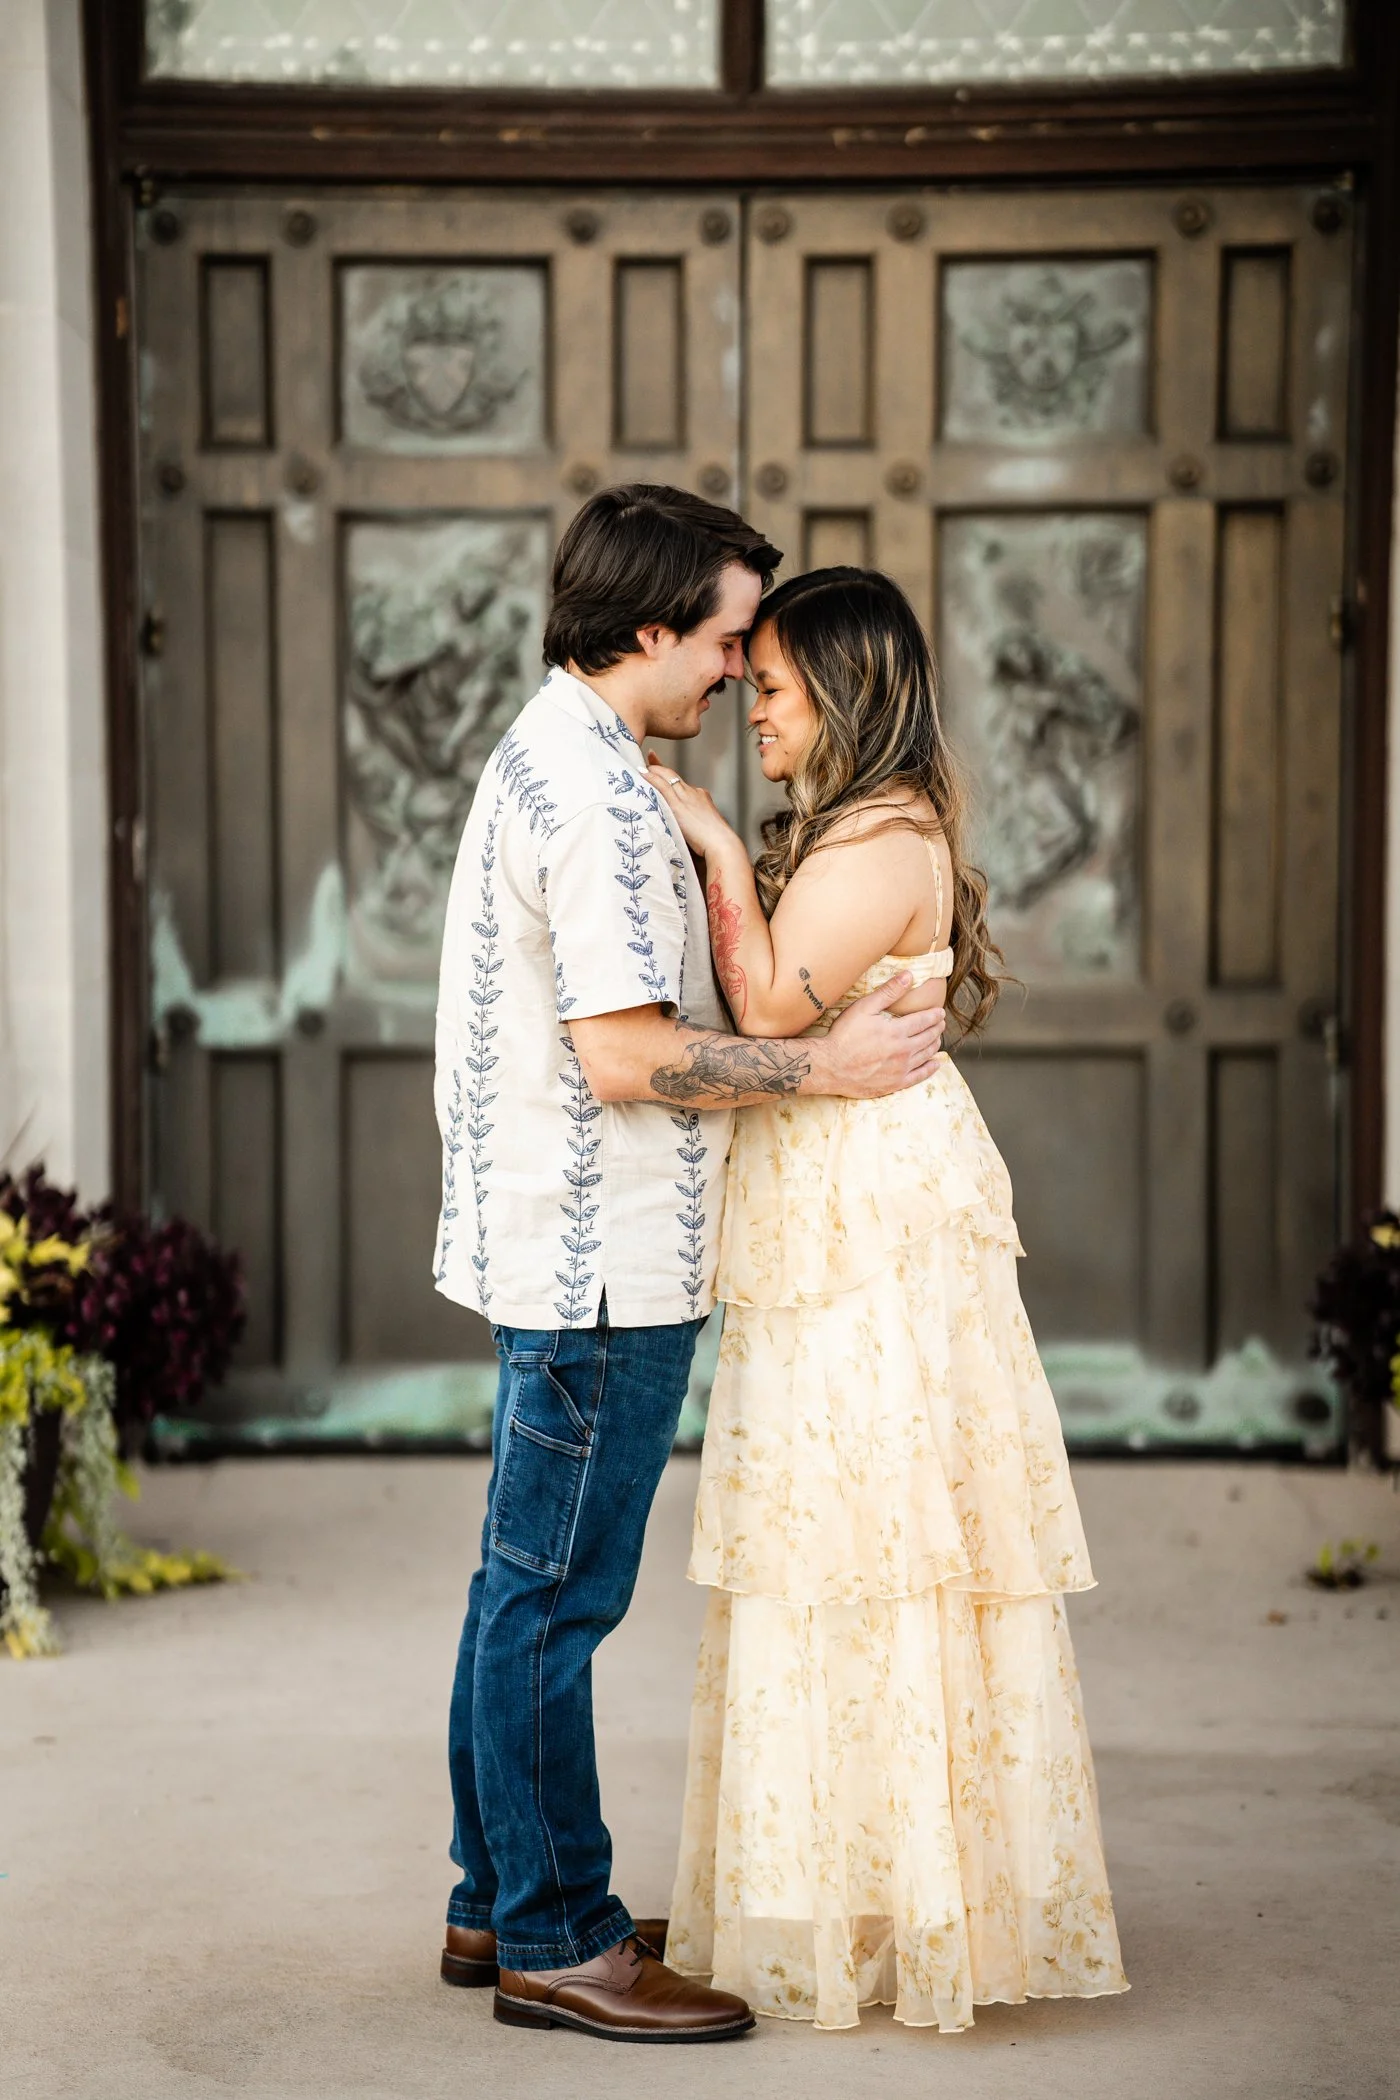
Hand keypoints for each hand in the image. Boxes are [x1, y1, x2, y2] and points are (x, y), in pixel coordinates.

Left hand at [645, 759, 739, 858]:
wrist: (721, 844)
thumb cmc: (712, 843)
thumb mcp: (703, 829)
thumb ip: (692, 824)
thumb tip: (683, 831)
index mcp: (701, 798)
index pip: (681, 783)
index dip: (670, 775)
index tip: (661, 767)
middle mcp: (694, 793)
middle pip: (674, 777)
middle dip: (660, 767)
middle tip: (650, 755)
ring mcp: (687, 797)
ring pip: (668, 777)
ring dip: (654, 770)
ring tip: (640, 767)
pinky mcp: (679, 805)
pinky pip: (663, 786)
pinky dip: (652, 778)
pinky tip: (642, 773)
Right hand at [820, 975, 945, 1097]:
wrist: (830, 1066)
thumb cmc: (844, 1036)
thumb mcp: (864, 1007)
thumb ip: (888, 992)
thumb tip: (909, 976)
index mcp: (897, 1031)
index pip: (923, 1021)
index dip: (934, 1016)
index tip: (940, 1013)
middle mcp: (903, 1051)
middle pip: (927, 1038)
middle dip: (936, 1029)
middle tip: (941, 1024)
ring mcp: (900, 1069)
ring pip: (925, 1055)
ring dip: (935, 1045)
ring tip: (938, 1039)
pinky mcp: (894, 1084)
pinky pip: (919, 1076)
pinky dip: (930, 1069)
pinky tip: (935, 1064)